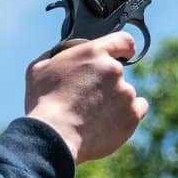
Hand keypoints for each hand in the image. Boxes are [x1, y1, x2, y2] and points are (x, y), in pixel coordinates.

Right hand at [24, 32, 149, 164]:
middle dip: (105, 82)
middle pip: (117, 71)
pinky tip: (108, 122)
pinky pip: (137, 109)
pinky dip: (126, 115)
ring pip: (124, 93)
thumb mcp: (40, 67)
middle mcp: (114, 69)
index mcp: (94, 53)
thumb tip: (67, 52)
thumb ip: (59, 55)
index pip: (122, 40)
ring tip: (90, 116)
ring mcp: (126, 93)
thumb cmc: (43, 103)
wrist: (54, 137)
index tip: (124, 54)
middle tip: (86, 98)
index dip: (123, 47)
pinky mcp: (132, 115)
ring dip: (112, 100)